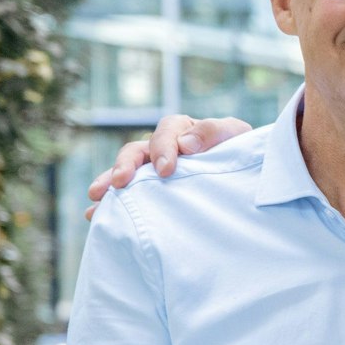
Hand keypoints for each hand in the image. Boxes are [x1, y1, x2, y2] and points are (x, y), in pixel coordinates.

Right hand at [84, 114, 252, 219]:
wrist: (248, 175)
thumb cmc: (242, 151)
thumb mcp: (236, 136)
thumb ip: (214, 133)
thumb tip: (186, 144)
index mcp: (182, 129)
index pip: (166, 131)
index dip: (163, 147)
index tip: (166, 169)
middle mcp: (162, 147)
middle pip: (136, 150)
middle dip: (125, 165)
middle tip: (120, 183)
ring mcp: (152, 169)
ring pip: (125, 173)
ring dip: (109, 183)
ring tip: (96, 198)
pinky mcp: (151, 191)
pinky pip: (127, 195)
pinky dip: (110, 203)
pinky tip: (96, 215)